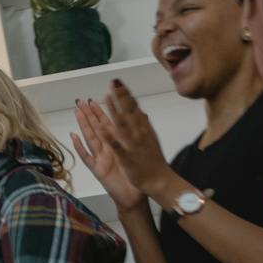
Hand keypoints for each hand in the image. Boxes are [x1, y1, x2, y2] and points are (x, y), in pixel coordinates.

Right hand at [71, 98, 144, 212]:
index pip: (108, 125)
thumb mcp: (137, 156)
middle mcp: (107, 150)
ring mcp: (101, 159)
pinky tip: (73, 137)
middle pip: (96, 129)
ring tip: (77, 112)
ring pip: (91, 138)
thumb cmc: (136, 177)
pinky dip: (80, 147)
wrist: (134, 196)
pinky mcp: (98, 170)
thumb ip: (136, 138)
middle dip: (89, 115)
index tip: (97, 98)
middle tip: (81, 101)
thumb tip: (142, 118)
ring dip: (84, 125)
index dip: (102, 112)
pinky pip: (87, 157)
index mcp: (117, 146)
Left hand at [94, 80, 179, 200]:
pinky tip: (102, 127)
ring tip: (106, 97)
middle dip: (120, 97)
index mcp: (143, 129)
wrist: (160, 180)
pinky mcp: (126, 157)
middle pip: (128, 112)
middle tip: (113, 82)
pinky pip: (117, 145)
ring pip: (122, 125)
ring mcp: (132, 144)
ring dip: (114, 110)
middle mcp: (139, 134)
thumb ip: (144, 126)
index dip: (125, 95)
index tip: (118, 82)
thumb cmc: (153, 160)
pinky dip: (110, 136)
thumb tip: (141, 112)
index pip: (133, 108)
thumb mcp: (151, 139)